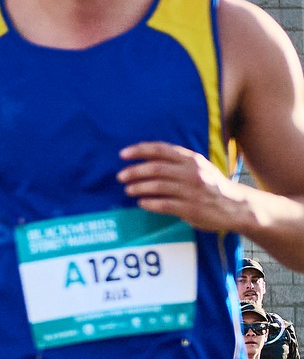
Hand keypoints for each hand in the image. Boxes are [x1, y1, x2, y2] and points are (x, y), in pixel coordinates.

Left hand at [117, 141, 252, 232]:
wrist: (237, 206)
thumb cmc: (212, 185)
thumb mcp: (199, 167)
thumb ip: (178, 163)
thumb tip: (145, 161)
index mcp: (192, 160)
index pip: (162, 149)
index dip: (140, 150)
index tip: (123, 154)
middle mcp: (192, 172)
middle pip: (156, 168)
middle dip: (134, 171)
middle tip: (120, 176)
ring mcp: (192, 191)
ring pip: (158, 186)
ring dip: (139, 187)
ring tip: (129, 190)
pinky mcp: (192, 208)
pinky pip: (164, 204)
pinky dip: (149, 203)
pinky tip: (142, 203)